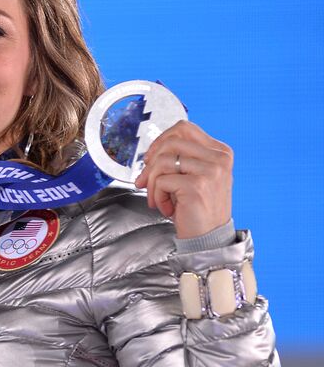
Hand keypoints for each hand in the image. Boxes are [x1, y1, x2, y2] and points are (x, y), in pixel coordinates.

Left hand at [135, 121, 232, 238]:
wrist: (208, 238)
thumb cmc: (197, 208)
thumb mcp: (192, 177)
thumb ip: (178, 159)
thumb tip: (147, 156)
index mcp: (220, 152)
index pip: (184, 129)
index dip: (161, 141)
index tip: (151, 159)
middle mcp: (219, 159)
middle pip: (171, 142)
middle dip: (151, 162)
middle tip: (146, 181)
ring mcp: (210, 171)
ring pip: (163, 161)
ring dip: (153, 182)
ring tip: (159, 198)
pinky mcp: (197, 186)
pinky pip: (161, 181)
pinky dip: (156, 195)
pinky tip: (166, 207)